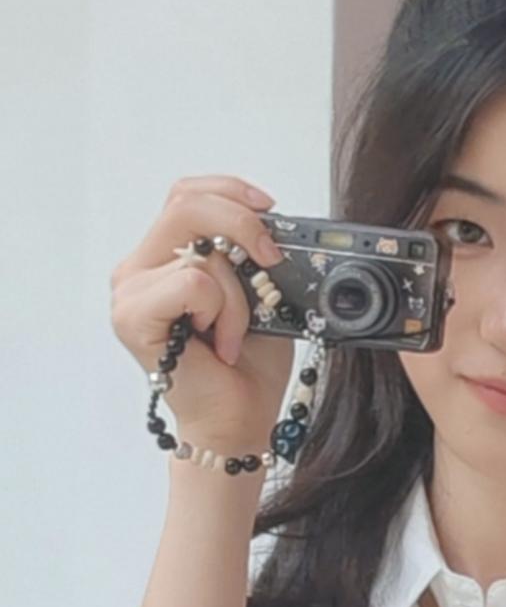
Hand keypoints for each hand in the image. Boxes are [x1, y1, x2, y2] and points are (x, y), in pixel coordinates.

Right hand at [110, 174, 295, 452]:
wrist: (239, 416)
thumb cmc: (247, 360)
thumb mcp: (259, 290)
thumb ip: (250, 251)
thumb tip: (274, 222)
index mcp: (164, 256)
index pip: (187, 194)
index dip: (231, 190)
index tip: (270, 208)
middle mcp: (139, 269)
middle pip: (186, 204)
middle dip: (242, 223)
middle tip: (270, 258)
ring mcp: (130, 292)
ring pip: (201, 254)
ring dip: (239, 295)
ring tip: (233, 333)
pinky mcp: (132, 317)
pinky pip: (193, 283)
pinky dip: (222, 311)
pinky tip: (217, 343)